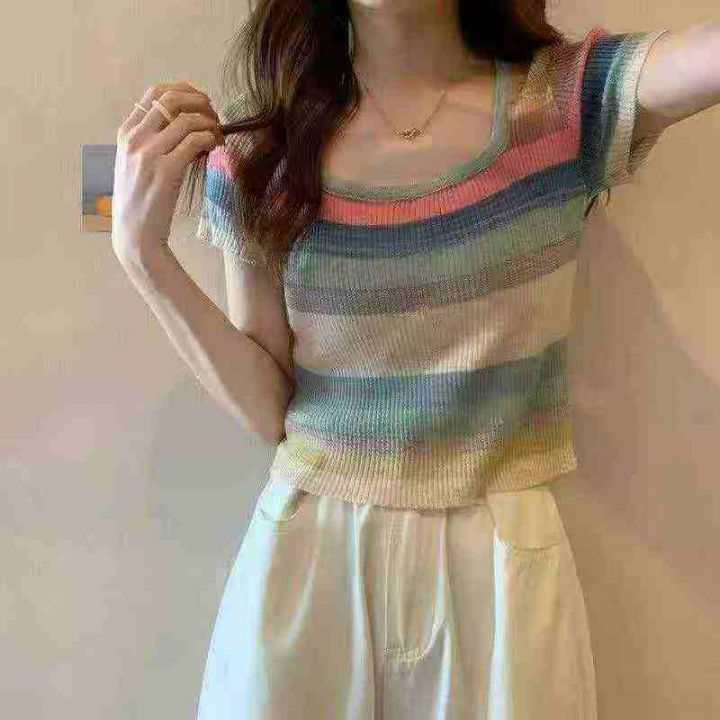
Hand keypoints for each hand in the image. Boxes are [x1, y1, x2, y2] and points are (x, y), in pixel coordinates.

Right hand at [111, 81, 224, 263]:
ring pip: (187, 119)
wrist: (134, 234)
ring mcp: (149, 154)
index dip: (184, 90)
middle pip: (172, 98)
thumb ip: (152, 140)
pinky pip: (195, 141)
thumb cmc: (140, 201)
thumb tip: (187, 123)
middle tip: (215, 116)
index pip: (155, 92)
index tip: (202, 101)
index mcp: (126, 132)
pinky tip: (214, 148)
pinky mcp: (166, 171)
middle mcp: (135, 139)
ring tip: (219, 136)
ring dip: (210, 123)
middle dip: (200, 102)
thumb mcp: (136, 164)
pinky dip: (210, 139)